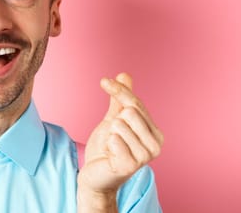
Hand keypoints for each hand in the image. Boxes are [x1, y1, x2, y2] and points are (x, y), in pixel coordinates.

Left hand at [77, 73, 163, 210]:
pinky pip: (114, 138)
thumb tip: (124, 75)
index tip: (103, 81)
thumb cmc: (106, 148)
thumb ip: (120, 99)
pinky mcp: (130, 165)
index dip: (118, 90)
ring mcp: (145, 157)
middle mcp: (156, 145)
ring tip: (112, 148)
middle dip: (114, 121)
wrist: (95, 175)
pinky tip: (110, 155)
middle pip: (130, 111)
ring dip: (110, 134)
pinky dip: (107, 144)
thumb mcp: (113, 119)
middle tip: (113, 138)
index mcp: (155, 133)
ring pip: (119, 123)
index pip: (135, 102)